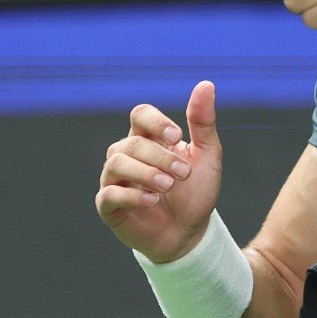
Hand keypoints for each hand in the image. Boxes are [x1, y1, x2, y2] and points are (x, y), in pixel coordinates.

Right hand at [96, 80, 224, 261]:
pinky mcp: (110, 206)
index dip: (156, 121)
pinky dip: (132, 196)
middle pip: (132, 142)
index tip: (177, 135)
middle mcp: (127, 155)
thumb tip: (206, 84)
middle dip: (160, 156)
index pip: (141, 114)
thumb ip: (203, 122)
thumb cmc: (196, 192)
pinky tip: (153, 201)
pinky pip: (109, 194)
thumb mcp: (207, 156)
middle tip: (184, 173)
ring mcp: (115, 180)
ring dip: (145, 173)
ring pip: (116, 163)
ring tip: (168, 186)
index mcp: (149, 139)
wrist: (190, 233)